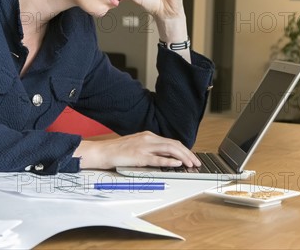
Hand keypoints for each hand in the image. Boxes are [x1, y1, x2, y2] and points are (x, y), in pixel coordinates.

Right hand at [73, 131, 200, 169]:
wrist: (103, 151)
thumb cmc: (118, 150)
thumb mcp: (137, 146)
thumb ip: (150, 149)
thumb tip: (165, 157)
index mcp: (148, 136)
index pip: (171, 142)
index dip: (184, 150)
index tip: (192, 157)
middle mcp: (148, 139)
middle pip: (174, 144)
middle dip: (188, 153)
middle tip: (196, 162)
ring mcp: (144, 147)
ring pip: (169, 149)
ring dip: (183, 157)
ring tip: (191, 164)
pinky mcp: (139, 156)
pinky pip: (157, 159)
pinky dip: (169, 161)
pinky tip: (176, 164)